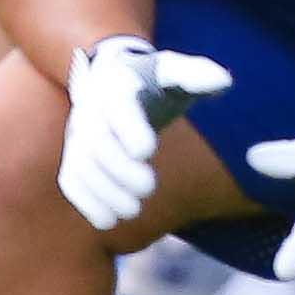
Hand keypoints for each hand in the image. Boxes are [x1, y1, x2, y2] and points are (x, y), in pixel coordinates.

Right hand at [60, 35, 232, 230]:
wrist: (116, 84)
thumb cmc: (154, 81)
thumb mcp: (174, 72)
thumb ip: (197, 76)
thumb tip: (222, 82)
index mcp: (117, 86)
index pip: (118, 106)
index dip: (129, 128)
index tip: (148, 151)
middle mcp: (91, 110)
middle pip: (96, 142)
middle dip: (119, 168)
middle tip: (149, 189)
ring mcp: (78, 135)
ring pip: (81, 165)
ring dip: (104, 192)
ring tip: (133, 211)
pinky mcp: (74, 157)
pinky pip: (71, 180)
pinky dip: (86, 202)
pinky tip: (108, 221)